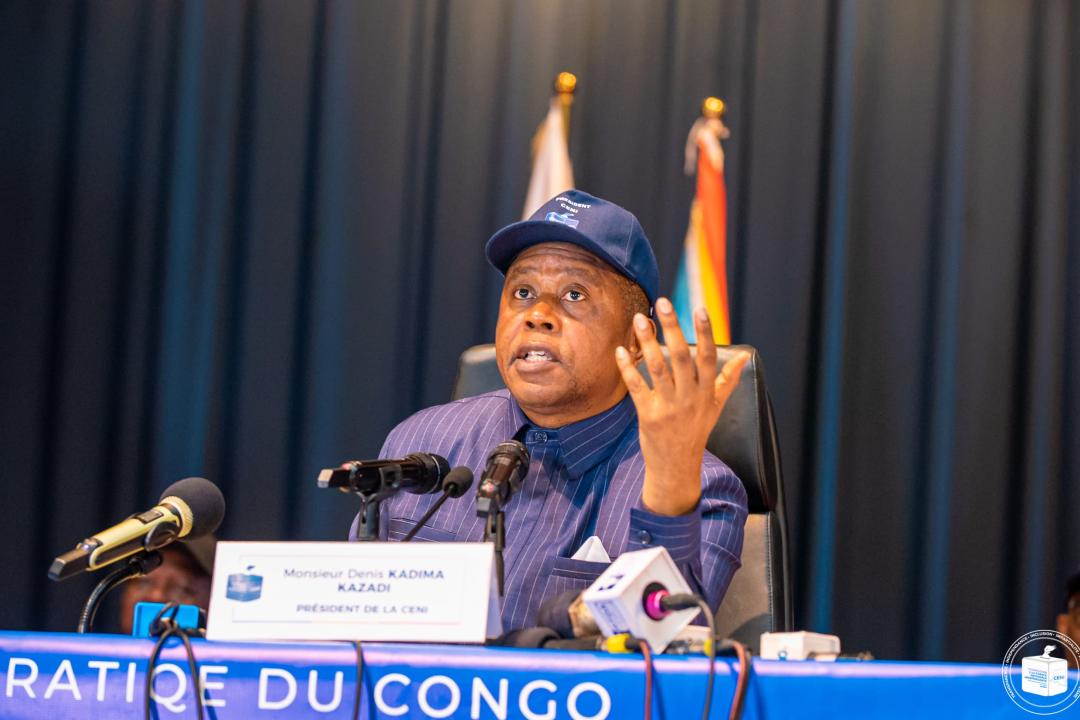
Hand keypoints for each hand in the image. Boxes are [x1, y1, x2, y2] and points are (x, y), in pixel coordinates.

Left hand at [615, 297, 749, 515]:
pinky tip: (620, 350)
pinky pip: (637, 387)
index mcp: (707, 393)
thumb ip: (728, 380)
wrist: (677, 468)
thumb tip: (744, 358)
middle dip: (672, 328)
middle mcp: (690, 398)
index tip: (700, 309)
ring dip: (647, 341)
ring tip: (639, 319)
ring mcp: (669, 407)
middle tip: (662, 303)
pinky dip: (628, 368)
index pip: (708, 357)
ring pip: (657, 368)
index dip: (705, 332)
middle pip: (681, 357)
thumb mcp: (716, 407)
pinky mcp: (648, 416)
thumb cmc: (696, 432)